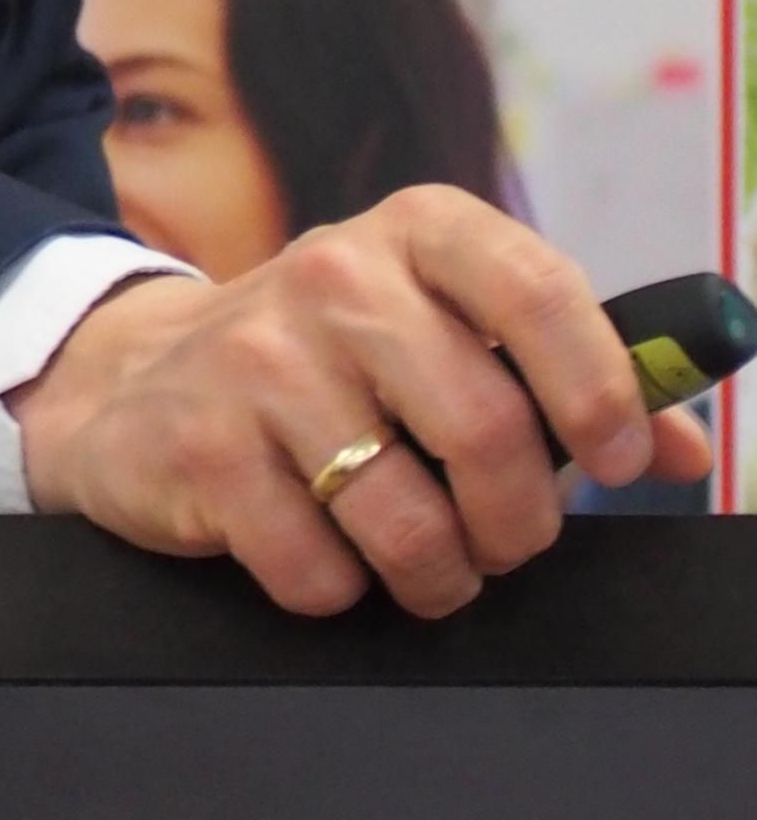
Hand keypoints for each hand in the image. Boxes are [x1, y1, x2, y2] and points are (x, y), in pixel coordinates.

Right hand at [5, 187, 712, 620]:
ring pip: (407, 519)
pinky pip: (318, 571)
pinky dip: (341, 589)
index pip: (539, 292)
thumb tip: (679, 446)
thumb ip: (566, 379)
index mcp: (419, 230)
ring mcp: (258, 359)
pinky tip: (324, 550)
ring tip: (427, 563)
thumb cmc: (330, 361)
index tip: (614, 459)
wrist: (140, 382)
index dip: (598, 390)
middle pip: (486, 430)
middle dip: (519, 523)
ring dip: (438, 573)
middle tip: (506, 541)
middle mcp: (335, 275)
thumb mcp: (443, 331)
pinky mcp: (201, 447)